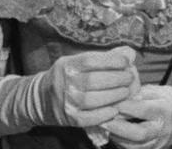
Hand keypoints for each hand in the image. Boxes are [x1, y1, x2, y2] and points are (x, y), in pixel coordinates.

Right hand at [0, 46, 139, 133]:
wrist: (41, 99)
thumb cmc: (65, 77)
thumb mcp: (75, 62)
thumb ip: (101, 59)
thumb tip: (129, 53)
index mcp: (66, 65)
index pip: (90, 61)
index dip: (111, 61)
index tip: (126, 61)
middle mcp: (64, 82)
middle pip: (94, 80)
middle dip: (117, 78)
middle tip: (130, 78)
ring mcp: (66, 101)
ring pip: (93, 99)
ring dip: (114, 96)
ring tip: (125, 92)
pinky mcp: (70, 118)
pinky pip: (90, 117)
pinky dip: (105, 113)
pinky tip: (115, 109)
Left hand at [103, 84, 171, 148]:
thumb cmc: (165, 100)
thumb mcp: (154, 90)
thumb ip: (138, 91)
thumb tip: (121, 91)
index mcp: (164, 109)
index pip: (144, 110)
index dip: (126, 107)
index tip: (112, 102)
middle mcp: (162, 128)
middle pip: (140, 133)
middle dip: (119, 128)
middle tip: (104, 120)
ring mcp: (158, 142)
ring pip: (136, 146)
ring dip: (117, 137)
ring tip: (105, 127)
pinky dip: (121, 143)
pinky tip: (112, 133)